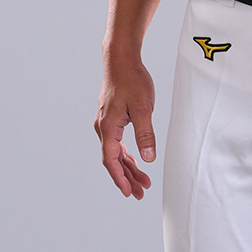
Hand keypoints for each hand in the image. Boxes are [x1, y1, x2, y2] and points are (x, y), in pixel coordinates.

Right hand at [94, 54, 156, 199]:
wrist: (121, 59)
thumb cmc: (132, 79)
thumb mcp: (144, 107)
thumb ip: (145, 133)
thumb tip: (148, 158)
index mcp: (107, 127)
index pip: (111, 160)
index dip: (120, 178)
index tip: (130, 192)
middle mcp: (103, 127)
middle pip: (113, 159)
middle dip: (127, 177)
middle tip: (141, 192)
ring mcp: (106, 122)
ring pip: (115, 151)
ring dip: (127, 166)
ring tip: (142, 181)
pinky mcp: (111, 117)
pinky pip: (116, 142)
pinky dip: (125, 153)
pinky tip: (135, 160)